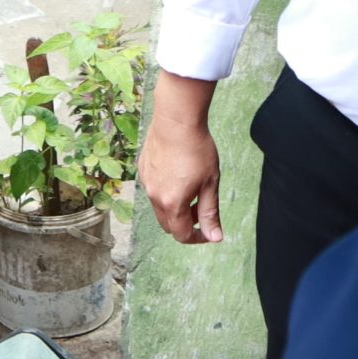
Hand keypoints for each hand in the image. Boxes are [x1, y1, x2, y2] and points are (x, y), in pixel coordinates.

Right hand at [141, 107, 224, 244]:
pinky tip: (178, 172)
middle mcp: (154, 197)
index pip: (182, 235)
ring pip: (159, 207)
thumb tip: (215, 238)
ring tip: (191, 187)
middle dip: (185, 223)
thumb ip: (210, 213)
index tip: (209, 229)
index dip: (197, 238)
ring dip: (174, 207)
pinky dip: (165, 191)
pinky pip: (153, 190)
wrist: (176, 120)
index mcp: (172, 204)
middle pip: (168, 225)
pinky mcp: (143, 169)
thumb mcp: (210, 184)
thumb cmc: (197, 150)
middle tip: (201, 207)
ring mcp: (146, 182)